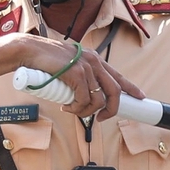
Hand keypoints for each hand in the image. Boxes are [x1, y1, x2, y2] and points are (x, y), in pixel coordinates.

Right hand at [9, 33, 143, 121]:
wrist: (29, 51)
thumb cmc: (44, 61)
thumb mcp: (68, 66)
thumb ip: (79, 76)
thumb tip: (84, 97)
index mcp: (94, 59)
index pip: (118, 76)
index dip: (131, 88)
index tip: (140, 97)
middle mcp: (94, 61)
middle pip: (115, 90)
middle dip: (111, 109)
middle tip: (101, 119)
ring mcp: (86, 67)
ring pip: (98, 99)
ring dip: (87, 112)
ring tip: (72, 110)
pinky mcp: (77, 74)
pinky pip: (84, 100)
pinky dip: (76, 109)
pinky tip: (66, 107)